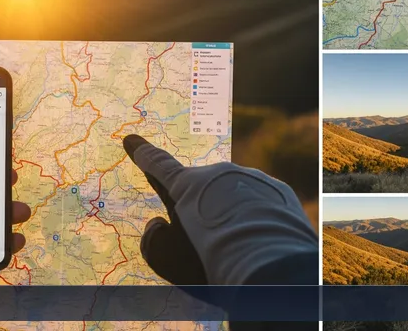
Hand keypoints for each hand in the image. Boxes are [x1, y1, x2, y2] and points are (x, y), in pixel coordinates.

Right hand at [123, 134, 316, 284]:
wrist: (272, 266)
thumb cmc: (210, 263)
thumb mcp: (167, 260)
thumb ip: (152, 240)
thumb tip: (157, 223)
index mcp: (184, 187)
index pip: (158, 166)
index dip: (143, 153)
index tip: (131, 140)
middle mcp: (215, 174)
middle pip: (200, 192)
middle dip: (201, 211)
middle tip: (210, 245)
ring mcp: (248, 177)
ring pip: (231, 195)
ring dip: (231, 215)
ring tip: (239, 248)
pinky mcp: (276, 189)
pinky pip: (259, 200)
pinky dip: (256, 217)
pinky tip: (261, 240)